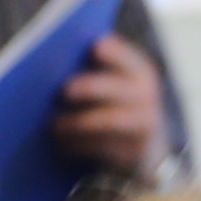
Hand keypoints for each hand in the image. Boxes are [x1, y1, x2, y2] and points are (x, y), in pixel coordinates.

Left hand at [52, 34, 165, 177]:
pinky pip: (104, 148)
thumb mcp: (111, 82)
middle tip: (65, 89)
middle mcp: (146, 97)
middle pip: (118, 89)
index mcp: (138, 72)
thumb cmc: (111, 103)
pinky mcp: (132, 152)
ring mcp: (142, 126)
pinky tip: (62, 143)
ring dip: (79, 122)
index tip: (94, 47)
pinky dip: (80, 145)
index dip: (113, 53)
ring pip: (111, 121)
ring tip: (55, 124)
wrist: (139, 143)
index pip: (127, 57)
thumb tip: (54, 60)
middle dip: (91, 87)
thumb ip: (92, 68)